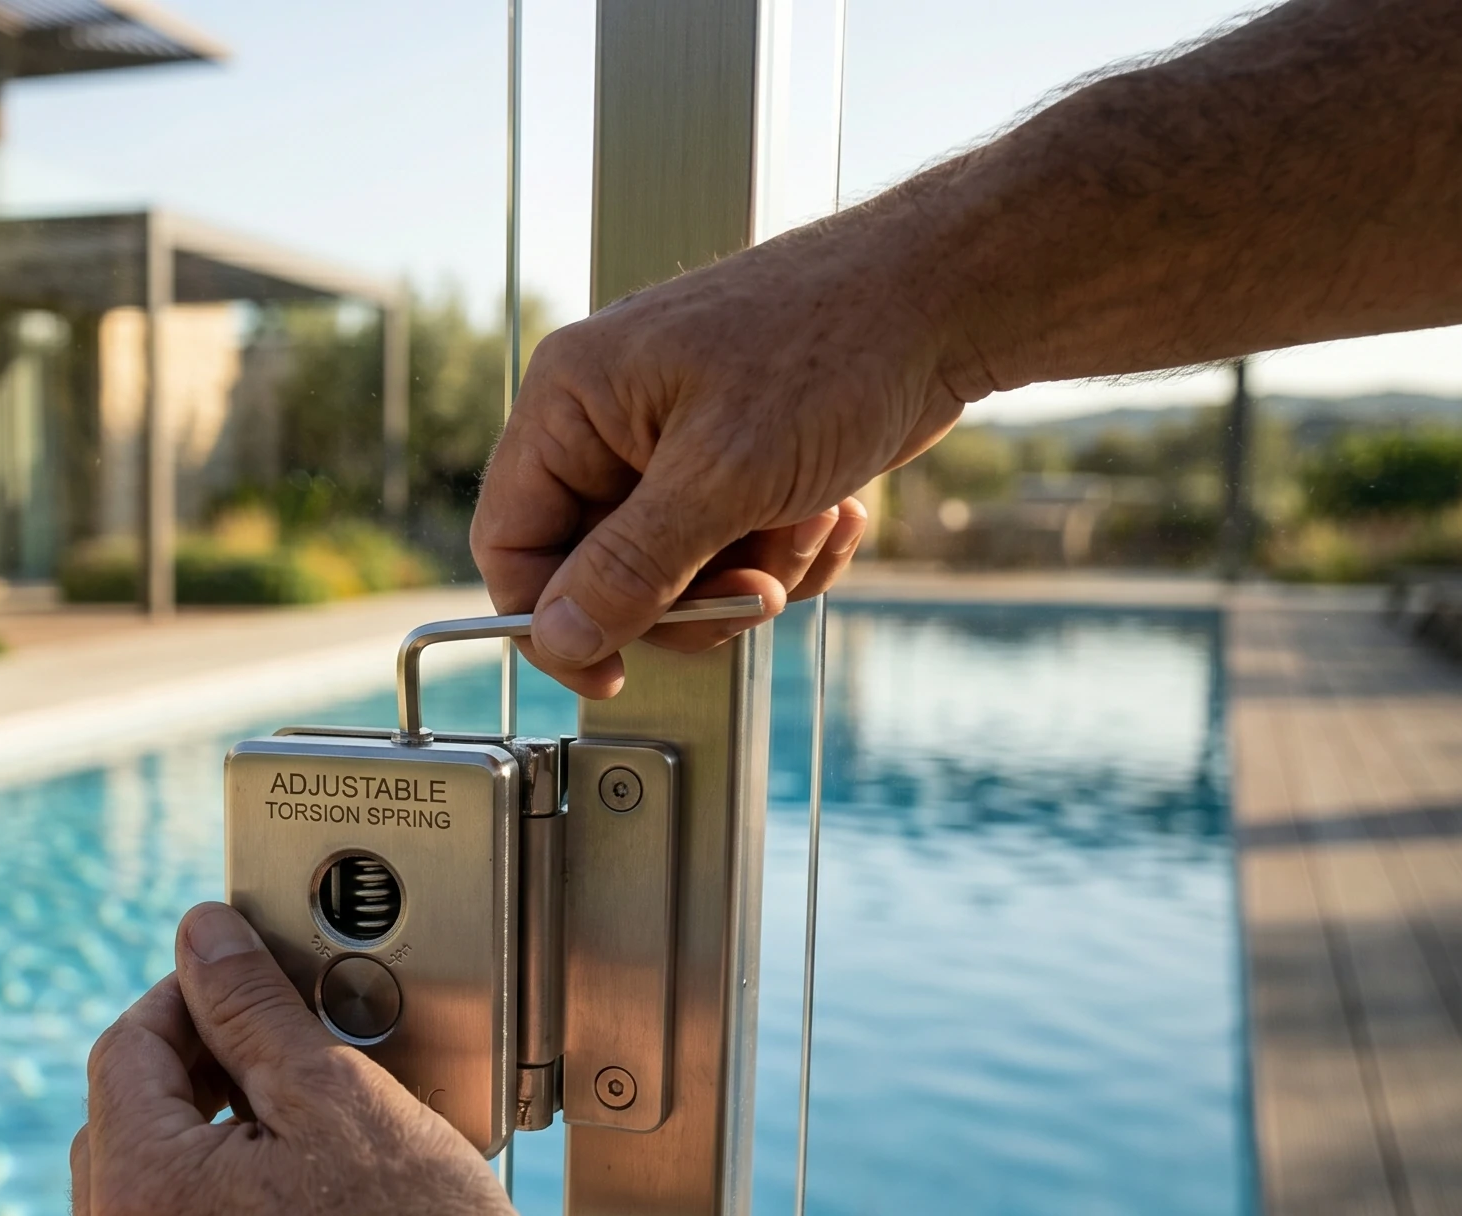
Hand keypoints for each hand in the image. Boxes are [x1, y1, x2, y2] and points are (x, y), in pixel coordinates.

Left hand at [71, 903, 560, 1215]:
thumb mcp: (340, 1098)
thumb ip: (252, 1008)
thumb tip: (202, 939)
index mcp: (140, 1202)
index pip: (121, 1056)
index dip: (180, 1001)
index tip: (230, 985)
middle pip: (116, 1141)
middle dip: (181, 1085)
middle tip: (264, 1062)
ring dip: (197, 1170)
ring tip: (295, 1151)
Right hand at [473, 221, 970, 695]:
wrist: (949, 299)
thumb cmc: (834, 343)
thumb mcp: (722, 474)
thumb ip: (629, 568)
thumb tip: (559, 638)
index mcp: (572, 399)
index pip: (512, 539)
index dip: (551, 619)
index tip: (608, 670)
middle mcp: (611, 422)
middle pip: (600, 571)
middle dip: (688, 595)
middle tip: (752, 587)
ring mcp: (676, 445)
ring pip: (677, 575)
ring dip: (755, 572)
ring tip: (807, 518)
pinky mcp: (738, 464)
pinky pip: (734, 553)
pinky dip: (789, 550)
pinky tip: (833, 508)